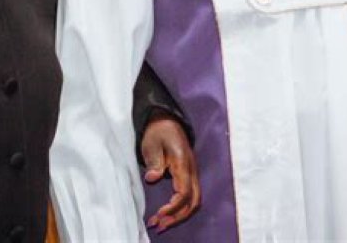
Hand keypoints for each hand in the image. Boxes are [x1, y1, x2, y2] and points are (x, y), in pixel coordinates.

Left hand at [141, 111, 200, 231]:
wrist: (165, 121)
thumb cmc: (158, 132)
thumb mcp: (151, 144)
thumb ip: (154, 162)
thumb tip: (152, 179)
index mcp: (183, 163)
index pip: (184, 192)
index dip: (174, 207)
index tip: (159, 213)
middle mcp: (191, 170)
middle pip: (193, 201)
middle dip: (178, 217)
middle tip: (160, 225)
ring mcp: (192, 173)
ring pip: (194, 201)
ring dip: (180, 215)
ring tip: (162, 224)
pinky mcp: (188, 175)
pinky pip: (190, 196)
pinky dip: (181, 208)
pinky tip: (168, 213)